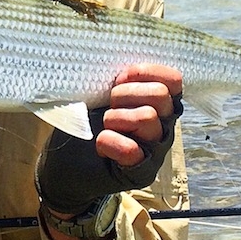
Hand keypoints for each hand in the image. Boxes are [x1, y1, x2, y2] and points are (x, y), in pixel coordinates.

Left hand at [37, 64, 182, 215]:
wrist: (67, 165)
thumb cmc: (87, 122)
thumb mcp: (102, 94)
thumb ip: (120, 80)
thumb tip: (122, 67)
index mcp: (158, 103)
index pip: (173, 80)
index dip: (145, 73)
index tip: (119, 78)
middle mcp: (163, 125)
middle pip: (159, 95)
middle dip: (126, 93)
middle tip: (110, 104)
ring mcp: (155, 149)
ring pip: (147, 117)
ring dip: (116, 117)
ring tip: (105, 125)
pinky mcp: (142, 172)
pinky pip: (131, 149)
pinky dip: (110, 142)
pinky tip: (101, 143)